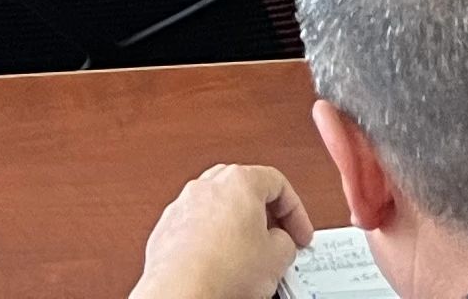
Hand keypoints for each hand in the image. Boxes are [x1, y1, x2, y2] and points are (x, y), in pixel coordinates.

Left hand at [128, 163, 313, 298]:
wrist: (181, 290)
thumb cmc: (222, 270)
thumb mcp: (277, 258)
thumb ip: (286, 241)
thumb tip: (280, 244)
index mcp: (238, 180)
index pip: (277, 184)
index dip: (296, 213)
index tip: (299, 235)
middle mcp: (207, 185)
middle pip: (246, 192)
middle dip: (265, 218)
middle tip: (277, 242)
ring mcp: (184, 204)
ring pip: (220, 209)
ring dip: (238, 230)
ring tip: (249, 259)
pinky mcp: (167, 227)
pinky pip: (198, 227)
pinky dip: (213, 242)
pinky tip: (222, 265)